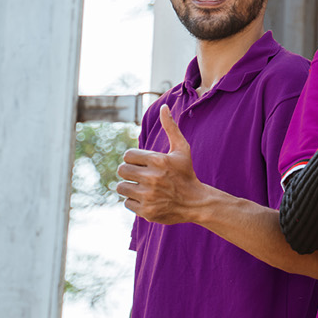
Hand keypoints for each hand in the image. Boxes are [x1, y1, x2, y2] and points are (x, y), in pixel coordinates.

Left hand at [114, 105, 213, 223]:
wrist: (195, 202)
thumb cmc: (186, 173)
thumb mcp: (182, 149)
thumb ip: (170, 127)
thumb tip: (164, 106)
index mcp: (158, 160)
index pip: (127, 156)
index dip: (134, 159)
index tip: (144, 164)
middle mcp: (152, 178)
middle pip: (122, 171)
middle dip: (130, 172)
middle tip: (141, 175)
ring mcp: (148, 196)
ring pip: (122, 187)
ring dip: (130, 187)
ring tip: (144, 187)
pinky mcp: (146, 211)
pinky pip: (127, 203)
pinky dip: (134, 201)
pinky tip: (148, 199)